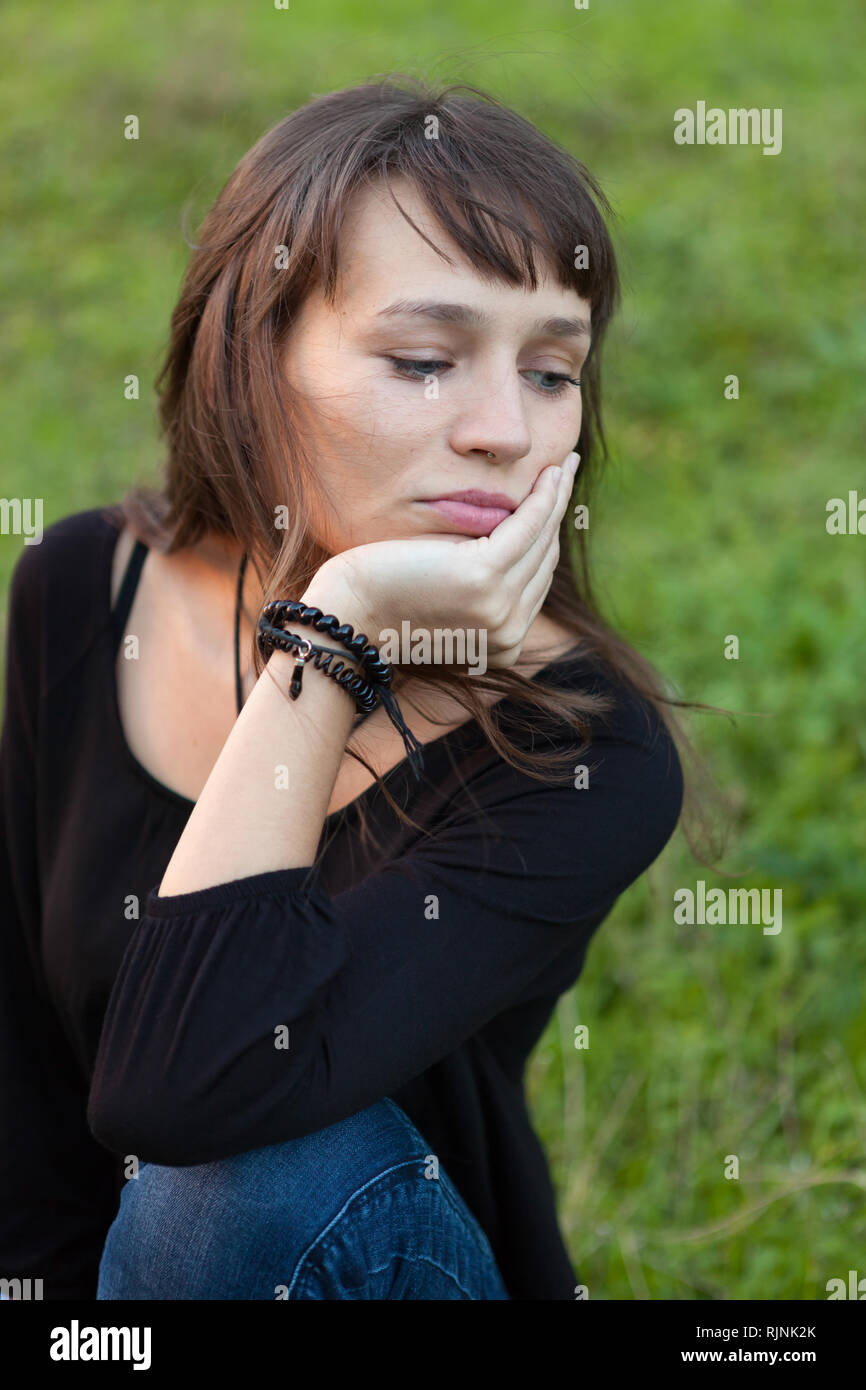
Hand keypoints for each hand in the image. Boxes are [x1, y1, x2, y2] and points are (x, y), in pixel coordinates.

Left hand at [310, 451, 579, 670]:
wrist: (347, 613)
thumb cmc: (383, 598)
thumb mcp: (443, 594)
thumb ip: (478, 580)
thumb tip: (505, 540)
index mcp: (503, 644)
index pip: (536, 579)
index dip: (546, 535)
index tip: (553, 498)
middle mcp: (509, 633)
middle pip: (544, 558)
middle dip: (558, 510)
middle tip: (566, 471)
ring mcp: (498, 608)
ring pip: (541, 539)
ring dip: (558, 495)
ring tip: (565, 464)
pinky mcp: (483, 577)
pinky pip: (526, 527)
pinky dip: (543, 496)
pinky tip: (549, 472)